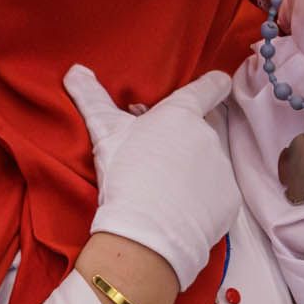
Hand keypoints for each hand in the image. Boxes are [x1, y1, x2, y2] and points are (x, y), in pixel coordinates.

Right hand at [63, 65, 238, 275]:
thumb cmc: (125, 174)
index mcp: (182, 114)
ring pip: (208, 165)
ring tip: (165, 192)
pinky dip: (203, 202)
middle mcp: (209, 135)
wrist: (146, 234)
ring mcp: (222, 169)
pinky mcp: (229, 200)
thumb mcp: (104, 132)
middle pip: (201, 132)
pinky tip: (180, 212)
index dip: (215, 84)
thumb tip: (74, 70)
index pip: (210, 88)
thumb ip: (90, 97)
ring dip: (193, 173)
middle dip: (184, 142)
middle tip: (157, 161)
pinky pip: (217, 196)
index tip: (220, 82)